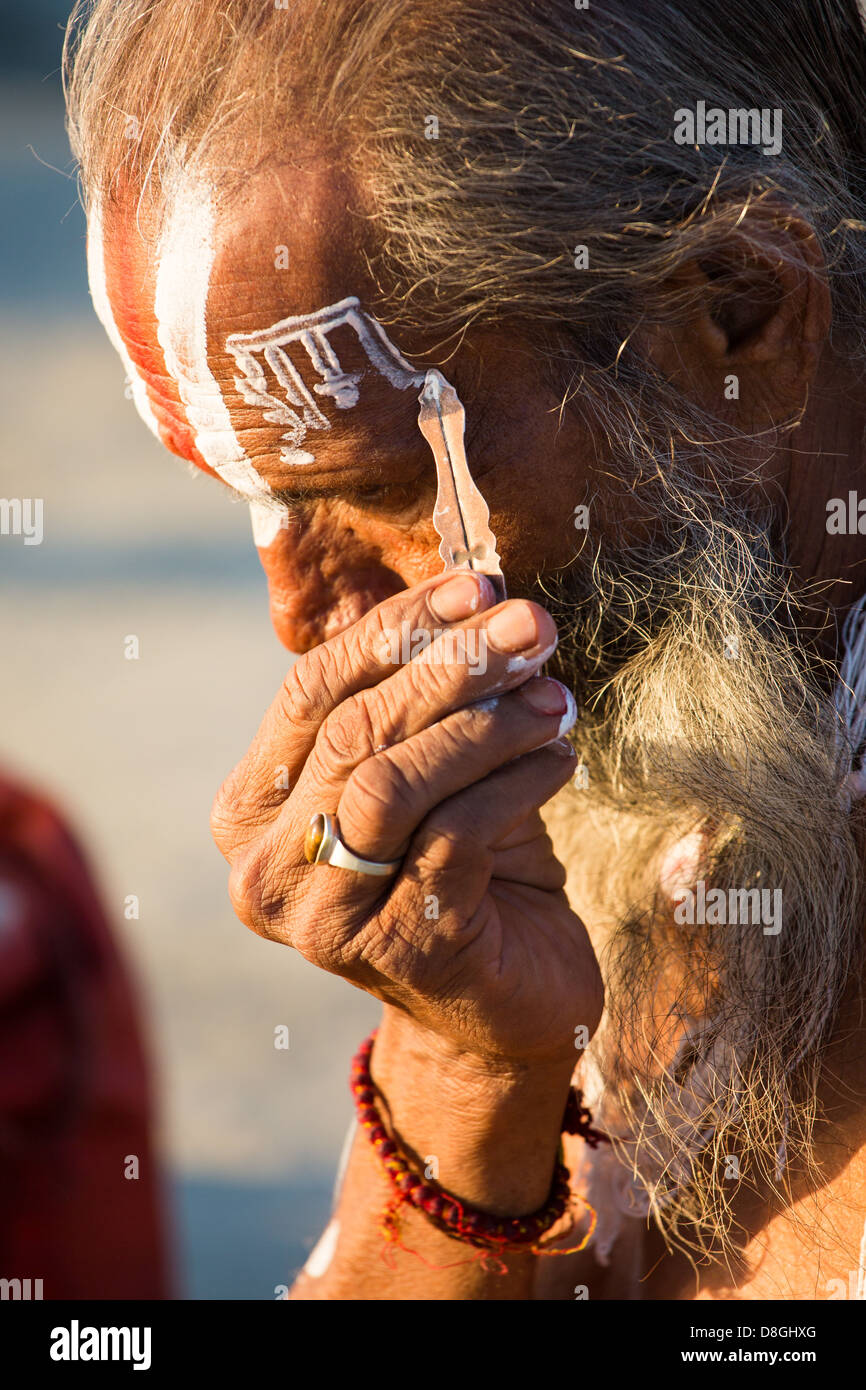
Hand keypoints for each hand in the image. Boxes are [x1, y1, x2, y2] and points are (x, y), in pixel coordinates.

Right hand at [211, 572, 603, 1066]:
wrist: (502, 1006)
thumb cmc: (464, 868)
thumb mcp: (427, 773)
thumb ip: (421, 701)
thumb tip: (480, 596)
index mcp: (252, 809)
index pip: (309, 692)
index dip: (396, 631)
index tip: (480, 586)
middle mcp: (266, 868)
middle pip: (351, 733)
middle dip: (450, 667)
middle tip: (532, 626)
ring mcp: (325, 918)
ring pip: (392, 784)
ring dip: (484, 724)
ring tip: (552, 695)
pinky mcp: (399, 951)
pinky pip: (457, 836)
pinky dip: (516, 782)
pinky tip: (560, 758)